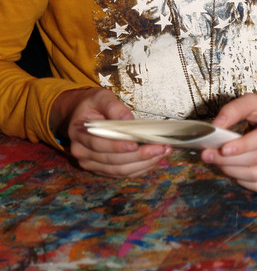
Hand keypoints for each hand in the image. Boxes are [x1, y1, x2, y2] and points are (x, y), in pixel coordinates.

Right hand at [50, 87, 170, 177]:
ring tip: (163, 152)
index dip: (118, 146)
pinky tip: (154, 160)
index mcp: (79, 134)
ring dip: (143, 164)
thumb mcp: (100, 97)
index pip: (100, 144)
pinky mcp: (102, 168)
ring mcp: (92, 164)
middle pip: (113, 161)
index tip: (136, 144)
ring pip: (120, 170)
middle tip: (161, 147)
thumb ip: (113, 106)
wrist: (79, 115)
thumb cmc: (92, 105)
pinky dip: (139, 168)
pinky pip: (122, 173)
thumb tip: (128, 119)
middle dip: (139, 155)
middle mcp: (83, 153)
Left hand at [201, 94, 256, 191]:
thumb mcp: (254, 102)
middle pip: (256, 159)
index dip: (242, 146)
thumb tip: (216, 126)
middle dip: (229, 160)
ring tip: (220, 163)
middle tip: (209, 156)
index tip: (222, 149)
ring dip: (233, 172)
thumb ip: (233, 110)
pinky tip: (235, 172)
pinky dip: (244, 182)